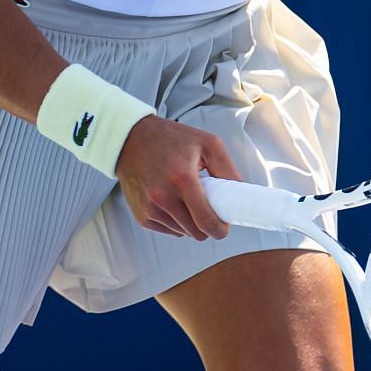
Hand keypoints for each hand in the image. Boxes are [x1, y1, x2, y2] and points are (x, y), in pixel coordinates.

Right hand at [113, 115, 242, 239]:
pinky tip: (171, 200)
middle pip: (196, 232)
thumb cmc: (171, 138)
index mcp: (182, 179)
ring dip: (189, 221)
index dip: (220, 230)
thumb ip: (227, 170)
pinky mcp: (141, 215)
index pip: (206, 221)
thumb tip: (239, 194)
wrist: (131, 138)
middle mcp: (162, 197)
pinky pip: (167, 229)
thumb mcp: (207, 143)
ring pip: (182, 233)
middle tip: (207, 205)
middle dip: (206, 224)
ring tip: (185, 196)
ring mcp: (149, 208)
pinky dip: (174, 220)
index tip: (224, 226)